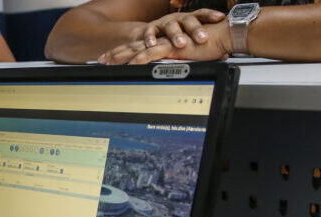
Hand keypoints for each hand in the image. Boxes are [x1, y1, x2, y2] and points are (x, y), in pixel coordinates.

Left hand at [100, 22, 230, 63]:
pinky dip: (140, 59)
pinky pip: (152, 53)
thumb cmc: (207, 47)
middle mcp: (160, 42)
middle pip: (132, 48)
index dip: (121, 53)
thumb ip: (175, 64)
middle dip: (115, 54)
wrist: (220, 36)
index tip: (107, 59)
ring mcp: (164, 44)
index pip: (137, 49)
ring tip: (109, 61)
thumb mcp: (185, 59)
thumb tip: (169, 76)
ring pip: (138, 49)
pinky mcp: (172, 48)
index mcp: (162, 44)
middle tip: (100, 60)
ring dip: (122, 56)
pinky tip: (130, 64)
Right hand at [137, 8, 225, 49]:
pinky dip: (151, 38)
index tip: (220, 18)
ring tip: (181, 44)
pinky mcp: (151, 28)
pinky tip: (153, 44)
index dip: (211, 15)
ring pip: (171, 26)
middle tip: (203, 39)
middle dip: (196, 29)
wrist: (152, 33)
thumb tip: (225, 55)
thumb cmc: (176, 36)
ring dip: (176, 35)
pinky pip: (150, 31)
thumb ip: (207, 45)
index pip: (202, 14)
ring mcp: (165, 22)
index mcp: (190, 19)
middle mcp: (178, 19)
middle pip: (188, 20)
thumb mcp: (190, 38)